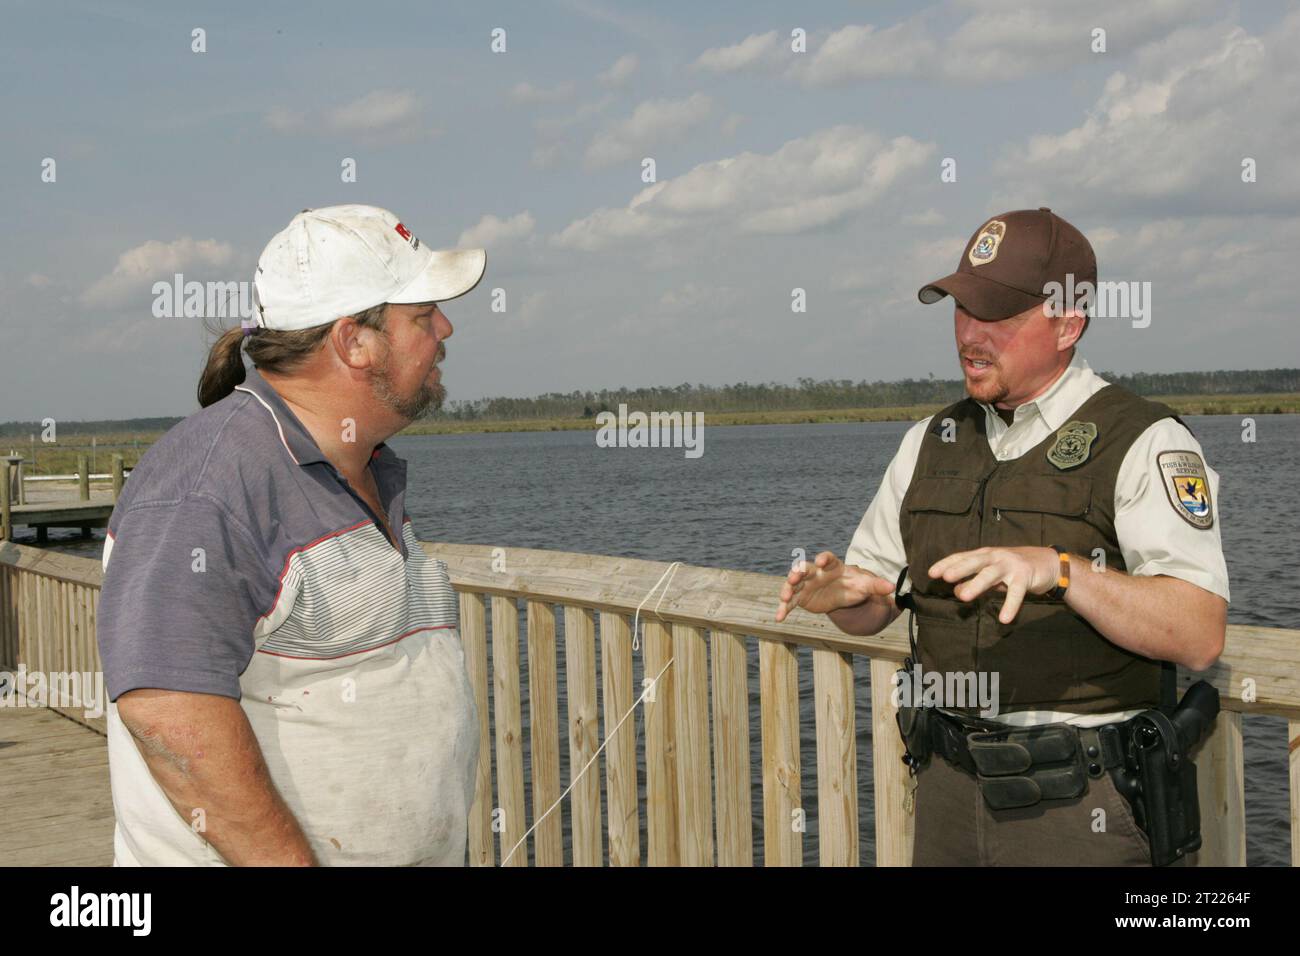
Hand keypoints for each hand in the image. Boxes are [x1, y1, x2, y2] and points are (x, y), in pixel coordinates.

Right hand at [775, 551, 895, 622]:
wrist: (844, 594)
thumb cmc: (854, 585)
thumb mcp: (865, 586)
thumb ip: (876, 586)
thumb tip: (892, 587)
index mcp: (831, 566)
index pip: (826, 559)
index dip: (822, 559)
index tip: (820, 561)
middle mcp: (815, 573)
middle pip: (804, 569)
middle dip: (797, 572)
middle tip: (794, 576)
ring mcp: (806, 584)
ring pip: (793, 585)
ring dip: (787, 590)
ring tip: (784, 599)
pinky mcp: (801, 598)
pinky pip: (790, 602)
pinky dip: (783, 609)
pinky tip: (778, 618)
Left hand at [927, 546, 1060, 623]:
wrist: (1049, 563)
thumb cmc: (1014, 569)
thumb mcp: (992, 574)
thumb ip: (974, 580)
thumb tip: (956, 591)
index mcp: (985, 555)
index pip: (962, 557)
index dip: (947, 563)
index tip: (931, 573)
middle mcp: (996, 557)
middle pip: (975, 562)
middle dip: (959, 568)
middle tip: (945, 577)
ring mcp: (1010, 566)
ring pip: (991, 574)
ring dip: (977, 584)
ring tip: (964, 597)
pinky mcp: (1025, 577)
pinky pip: (1016, 593)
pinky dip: (1010, 606)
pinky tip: (1004, 619)